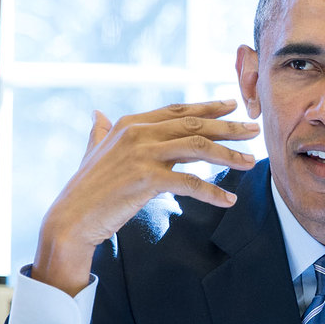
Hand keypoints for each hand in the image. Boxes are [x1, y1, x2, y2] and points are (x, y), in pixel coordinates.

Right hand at [32, 98, 258, 293]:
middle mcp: (137, 132)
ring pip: (197, 147)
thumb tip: (96, 114)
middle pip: (193, 125)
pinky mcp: (146, 179)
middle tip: (253, 129)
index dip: (207, 107)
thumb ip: (99, 131)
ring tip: (250, 162)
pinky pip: (190, 182)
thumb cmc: (85, 188)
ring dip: (228, 155)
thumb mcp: (93, 152)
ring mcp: (142, 154)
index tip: (232, 104)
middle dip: (228, 126)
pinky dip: (212, 192)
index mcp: (130, 123)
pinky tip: (228, 200)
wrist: (71, 218)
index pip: (177, 111)